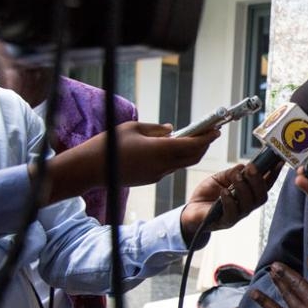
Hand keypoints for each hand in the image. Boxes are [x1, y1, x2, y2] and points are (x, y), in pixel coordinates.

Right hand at [44, 121, 219, 203]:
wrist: (91, 169)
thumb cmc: (109, 144)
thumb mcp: (133, 128)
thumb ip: (156, 129)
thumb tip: (172, 129)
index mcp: (160, 150)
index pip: (192, 145)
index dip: (207, 137)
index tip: (216, 130)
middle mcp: (162, 165)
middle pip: (192, 157)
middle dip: (203, 145)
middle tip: (209, 133)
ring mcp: (157, 175)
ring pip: (182, 163)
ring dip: (191, 152)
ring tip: (195, 138)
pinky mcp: (151, 179)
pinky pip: (170, 168)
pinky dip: (177, 158)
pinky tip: (175, 148)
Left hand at [180, 162, 281, 235]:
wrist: (191, 210)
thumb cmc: (209, 194)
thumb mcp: (221, 178)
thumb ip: (233, 172)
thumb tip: (244, 166)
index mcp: (249, 194)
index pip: (265, 185)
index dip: (274, 174)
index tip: (278, 162)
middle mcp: (246, 206)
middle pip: (261, 196)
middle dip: (258, 181)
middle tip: (251, 168)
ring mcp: (237, 215)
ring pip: (248, 204)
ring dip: (243, 189)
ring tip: (236, 178)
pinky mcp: (224, 222)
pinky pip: (232, 213)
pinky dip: (229, 201)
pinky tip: (224, 192)